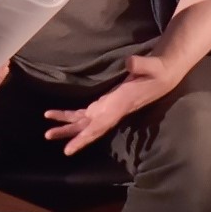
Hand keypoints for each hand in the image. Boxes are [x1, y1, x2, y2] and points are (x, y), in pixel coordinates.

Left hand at [44, 53, 180, 153]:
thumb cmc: (158, 71)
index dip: (85, 137)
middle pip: (88, 128)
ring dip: (66, 126)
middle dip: (70, 134)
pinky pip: (86, 113)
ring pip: (84, 122)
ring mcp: (108, 108)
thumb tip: (129, 62)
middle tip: (48, 136)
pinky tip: (57, 116)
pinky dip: (71, 116)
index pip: (101, 125)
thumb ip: (141, 64)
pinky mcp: (105, 103)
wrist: (162, 74)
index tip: (69, 149)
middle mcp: (112, 111)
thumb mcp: (153, 66)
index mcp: (120, 104)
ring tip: (47, 132)